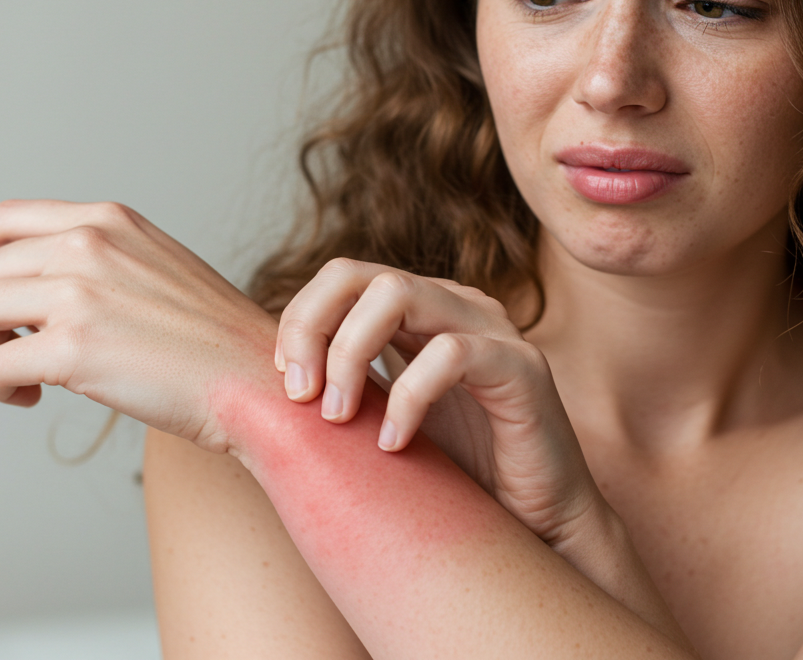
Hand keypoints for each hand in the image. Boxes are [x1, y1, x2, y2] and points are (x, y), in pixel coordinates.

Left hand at [0, 199, 277, 451]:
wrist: (255, 383)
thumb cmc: (214, 341)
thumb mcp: (158, 264)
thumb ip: (101, 256)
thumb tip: (33, 283)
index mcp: (109, 220)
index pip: (4, 220)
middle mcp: (89, 244)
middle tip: (14, 344)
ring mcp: (78, 294)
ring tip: (23, 374)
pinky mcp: (71, 349)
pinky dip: (1, 389)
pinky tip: (31, 398)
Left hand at [275, 258, 605, 545]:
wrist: (536, 528)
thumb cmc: (458, 480)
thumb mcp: (381, 422)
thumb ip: (344, 387)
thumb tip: (266, 380)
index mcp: (422, 312)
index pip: (343, 278)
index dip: (300, 320)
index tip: (284, 383)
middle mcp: (456, 306)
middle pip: (360, 274)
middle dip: (312, 330)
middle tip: (301, 397)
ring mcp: (493, 329)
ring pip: (399, 295)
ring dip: (349, 355)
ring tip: (338, 419)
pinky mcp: (523, 366)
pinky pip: (450, 354)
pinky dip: (408, 399)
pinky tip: (394, 446)